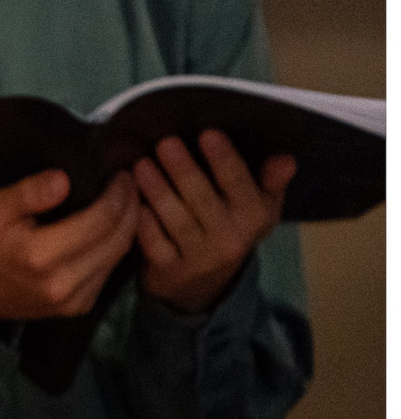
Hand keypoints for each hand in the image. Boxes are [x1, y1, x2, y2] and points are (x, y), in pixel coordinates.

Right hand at [0, 168, 140, 321]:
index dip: (118, 193)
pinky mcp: (76, 307)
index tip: (120, 173)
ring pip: (118, 256)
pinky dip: (116, 246)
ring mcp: (72, 300)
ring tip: (125, 200)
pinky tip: (111, 228)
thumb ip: (28, 192)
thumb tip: (63, 180)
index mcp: (40, 256)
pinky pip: (109, 271)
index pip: (101, 219)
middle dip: (130, 206)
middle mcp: (62, 283)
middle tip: (129, 182)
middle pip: (118, 238)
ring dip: (129, 226)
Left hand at [132, 130, 294, 313]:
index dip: (223, 159)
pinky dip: (143, 222)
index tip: (207, 133)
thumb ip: (272, 181)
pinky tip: (132, 200)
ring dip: (157, 190)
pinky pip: (154, 243)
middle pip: (202, 198)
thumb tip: (285, 159)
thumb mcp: (260, 207)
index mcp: (254, 216)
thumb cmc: (232, 229)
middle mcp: (229, 237)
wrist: (206, 285)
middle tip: (165, 142)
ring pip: (176, 219)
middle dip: (183, 169)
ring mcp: (198, 256)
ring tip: (141, 164)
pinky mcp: (169, 269)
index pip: (239, 183)